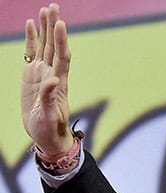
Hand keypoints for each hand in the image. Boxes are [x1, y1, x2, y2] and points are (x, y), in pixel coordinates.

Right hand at [21, 3, 73, 154]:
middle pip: (54, 46)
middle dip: (54, 27)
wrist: (46, 135)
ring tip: (45, 9)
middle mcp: (52, 74)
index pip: (62, 57)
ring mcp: (42, 73)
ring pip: (44, 46)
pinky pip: (32, 53)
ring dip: (45, 28)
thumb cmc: (50, 129)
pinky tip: (31, 25)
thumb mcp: (50, 117)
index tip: (61, 24)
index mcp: (59, 83)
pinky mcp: (32, 75)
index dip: (61, 41)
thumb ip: (49, 99)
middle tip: (53, 7)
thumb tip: (51, 81)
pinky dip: (32, 39)